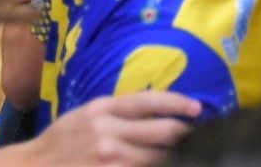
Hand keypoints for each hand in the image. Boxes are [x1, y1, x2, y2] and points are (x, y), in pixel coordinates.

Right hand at [0, 91, 200, 165]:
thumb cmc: (58, 144)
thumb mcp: (84, 116)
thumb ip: (117, 113)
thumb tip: (155, 111)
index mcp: (102, 109)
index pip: (149, 100)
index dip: (178, 103)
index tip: (197, 108)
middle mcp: (108, 132)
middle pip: (163, 131)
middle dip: (186, 134)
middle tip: (202, 135)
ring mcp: (109, 159)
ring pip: (158, 156)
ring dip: (176, 155)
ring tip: (190, 154)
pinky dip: (157, 166)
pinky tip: (170, 164)